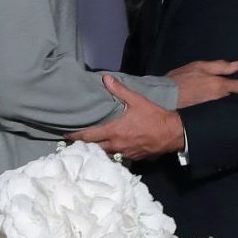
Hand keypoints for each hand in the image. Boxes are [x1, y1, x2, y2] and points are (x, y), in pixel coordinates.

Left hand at [71, 75, 186, 160]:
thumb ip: (120, 90)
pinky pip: (116, 157)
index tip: (65, 134)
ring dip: (95, 150)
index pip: (88, 136)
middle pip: (93, 148)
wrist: (172, 133)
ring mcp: (123, 153)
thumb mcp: (137, 100)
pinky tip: (108, 149)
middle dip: (82, 145)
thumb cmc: (154, 116)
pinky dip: (109, 153)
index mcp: (114, 131)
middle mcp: (115, 145)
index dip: (75, 136)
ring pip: (104, 154)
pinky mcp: (132, 158)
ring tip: (88, 145)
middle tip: (73, 141)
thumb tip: (106, 79)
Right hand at [169, 58, 237, 106]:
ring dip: (232, 102)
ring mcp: (214, 109)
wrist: (164, 98)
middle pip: (237, 98)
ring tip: (237, 100)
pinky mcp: (208, 115)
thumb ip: (220, 66)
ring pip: (229, 104)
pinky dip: (223, 108)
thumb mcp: (199, 66)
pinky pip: (220, 110)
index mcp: (220, 86)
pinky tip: (222, 107)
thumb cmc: (180, 80)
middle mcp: (220, 99)